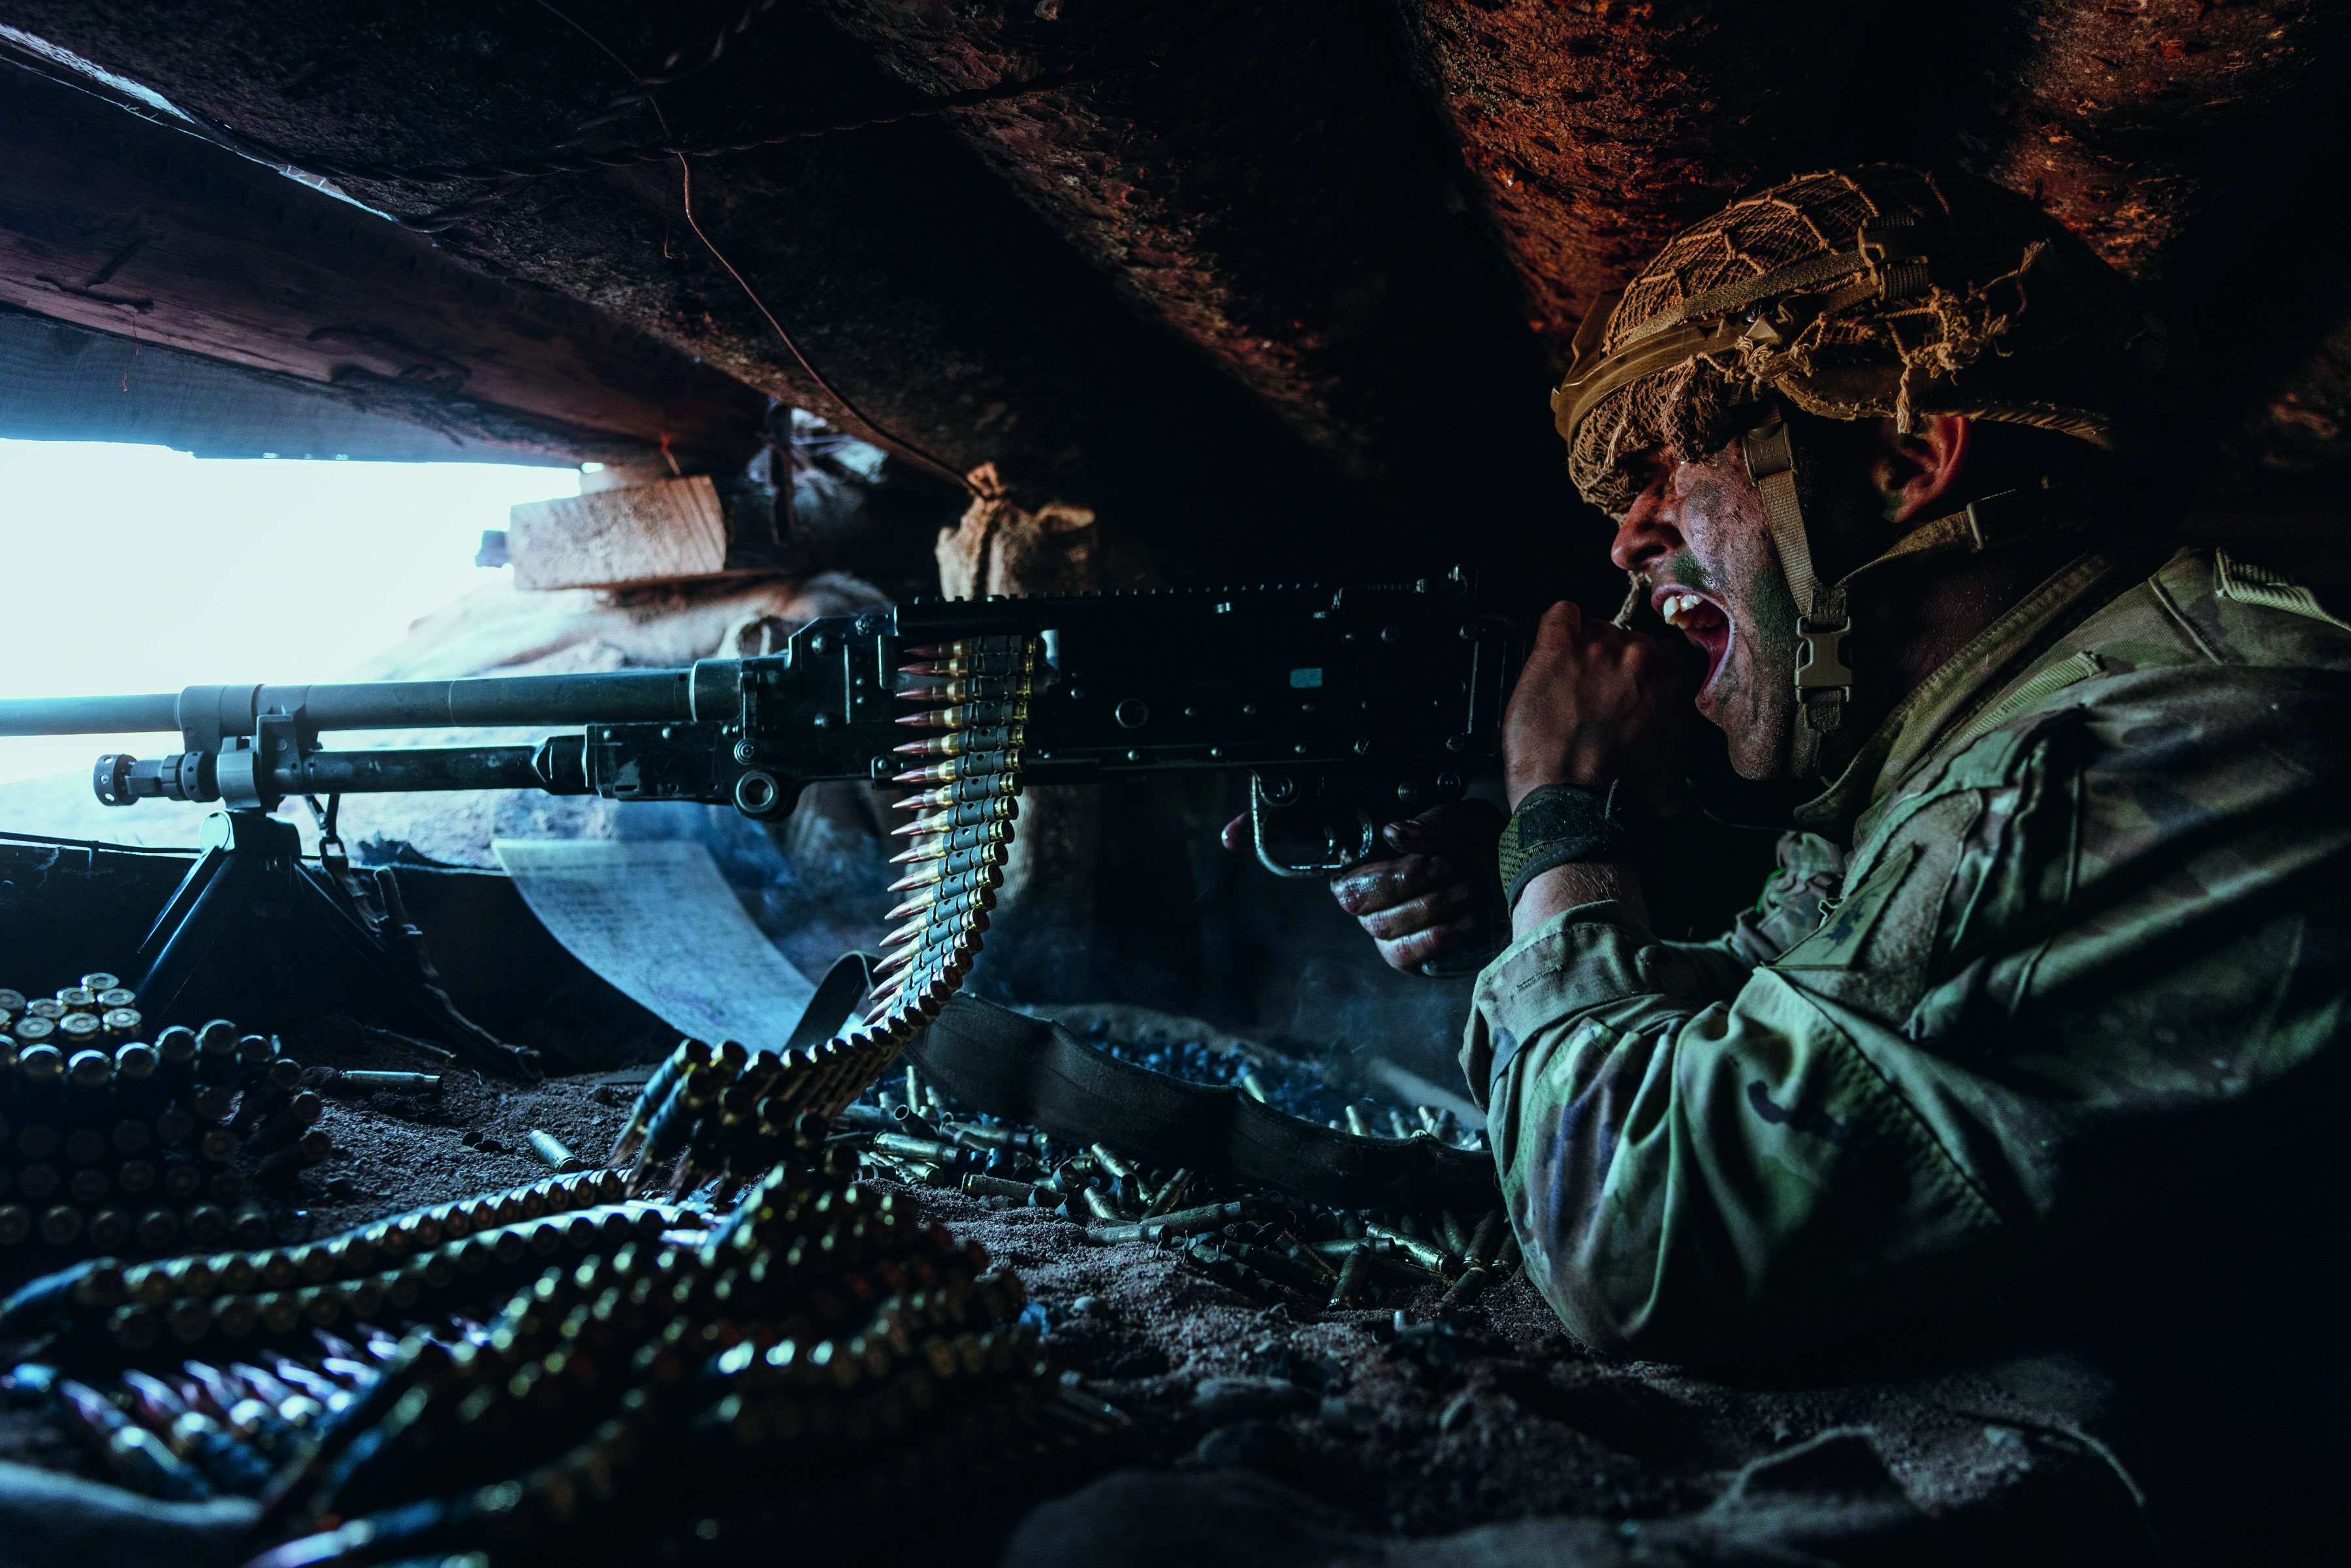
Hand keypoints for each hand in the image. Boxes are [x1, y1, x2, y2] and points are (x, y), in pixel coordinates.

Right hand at [1221, 800, 1502, 973]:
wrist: (1526, 885)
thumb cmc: (1487, 845)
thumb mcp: (1465, 819)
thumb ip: (1429, 823)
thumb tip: (1391, 835)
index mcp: (1365, 841)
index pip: (1300, 836)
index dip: (1257, 832)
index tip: (1231, 836)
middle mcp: (1362, 880)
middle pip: (1348, 893)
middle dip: (1397, 880)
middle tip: (1438, 865)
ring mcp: (1380, 920)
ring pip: (1378, 925)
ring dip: (1428, 905)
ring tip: (1463, 886)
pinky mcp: (1405, 954)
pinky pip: (1401, 955)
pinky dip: (1435, 935)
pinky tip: (1461, 917)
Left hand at [1503, 600, 1696, 808]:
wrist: (1577, 804)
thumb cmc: (1622, 796)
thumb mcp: (1673, 776)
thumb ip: (1677, 744)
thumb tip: (1676, 756)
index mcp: (1674, 684)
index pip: (1665, 657)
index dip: (1644, 675)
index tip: (1631, 689)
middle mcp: (1642, 660)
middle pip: (1628, 640)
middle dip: (1614, 664)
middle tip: (1596, 694)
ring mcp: (1598, 652)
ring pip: (1595, 630)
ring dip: (1584, 651)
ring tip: (1570, 682)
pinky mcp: (1556, 654)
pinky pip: (1560, 617)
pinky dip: (1560, 623)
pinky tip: (1557, 638)